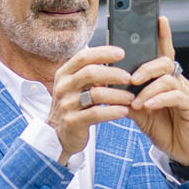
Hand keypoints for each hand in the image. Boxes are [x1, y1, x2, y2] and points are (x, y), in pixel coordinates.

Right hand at [46, 45, 135, 160]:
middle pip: (90, 73)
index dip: (103, 53)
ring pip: (96, 94)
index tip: (121, 53)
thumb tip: (116, 60)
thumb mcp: (75, 87)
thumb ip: (89, 74)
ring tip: (131, 98)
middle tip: (129, 78)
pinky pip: (96, 113)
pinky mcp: (72, 122)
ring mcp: (66, 105)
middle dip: (114, 74)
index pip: (83, 57)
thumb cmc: (73, 107)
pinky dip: (113, 111)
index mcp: (64, 74)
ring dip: (118, 95)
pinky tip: (124, 111)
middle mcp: (63, 87)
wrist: (57, 135)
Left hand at [125, 18, 188, 166]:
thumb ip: (124, 93)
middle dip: (147, 67)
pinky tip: (148, 105)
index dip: (163, 35)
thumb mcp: (136, 108)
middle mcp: (177, 81)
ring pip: (169, 79)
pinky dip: (159, 99)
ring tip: (136, 101)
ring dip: (149, 88)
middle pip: (165, 62)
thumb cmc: (158, 124)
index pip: (163, 52)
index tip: (158, 18)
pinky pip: (176, 96)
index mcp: (162, 78)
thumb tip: (102, 82)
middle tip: (131, 78)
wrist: (177, 149)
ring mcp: (186, 93)